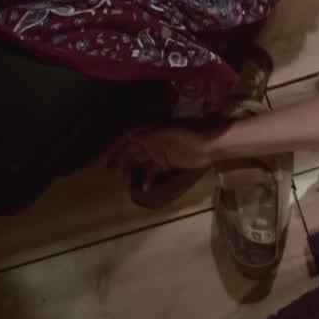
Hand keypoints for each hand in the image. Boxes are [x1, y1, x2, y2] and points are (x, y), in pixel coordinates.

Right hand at [108, 123, 222, 177]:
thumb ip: (144, 137)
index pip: (127, 139)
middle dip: (122, 162)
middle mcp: (152, 140)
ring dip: (133, 171)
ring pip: (141, 162)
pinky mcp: (169, 163)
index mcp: (149, 131)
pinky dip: (148, 178)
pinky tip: (144, 188)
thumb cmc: (188, 136)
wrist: (212, 143)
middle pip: (132, 152)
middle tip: (112, 174)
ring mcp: (160, 152)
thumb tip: (126, 137)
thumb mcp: (163, 134)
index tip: (106, 160)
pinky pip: (153, 171)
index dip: (116, 149)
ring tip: (126, 182)